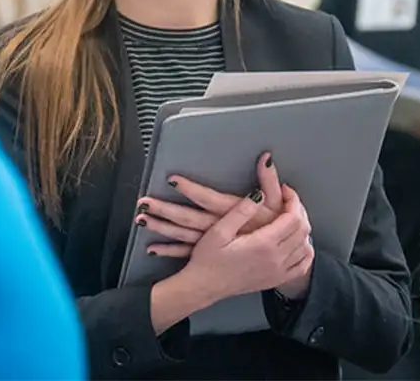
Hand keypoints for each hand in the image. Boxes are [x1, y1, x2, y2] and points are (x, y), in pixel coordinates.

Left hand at [135, 152, 282, 250]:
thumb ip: (269, 181)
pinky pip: (185, 252)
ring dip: (161, 228)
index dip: (190, 189)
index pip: (206, 198)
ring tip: (141, 220)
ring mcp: (212, 242)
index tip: (172, 180)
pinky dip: (169, 250)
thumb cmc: (276, 229)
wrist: (278, 262)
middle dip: (164, 209)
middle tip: (144, 203)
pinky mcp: (210, 252)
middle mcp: (218, 228)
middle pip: (187, 218)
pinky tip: (153, 249)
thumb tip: (266, 158)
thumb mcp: (277, 204)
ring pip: (181, 235)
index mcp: (232, 213)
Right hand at [150, 184, 314, 305]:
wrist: (204, 287)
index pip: (292, 218)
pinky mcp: (276, 280)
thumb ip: (241, 211)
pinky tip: (297, 242)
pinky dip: (305, 250)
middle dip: (298, 209)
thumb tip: (260, 194)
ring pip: (305, 246)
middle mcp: (275, 259)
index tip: (285, 189)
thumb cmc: (208, 259)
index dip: (292, 200)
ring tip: (290, 215)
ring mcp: (278, 272)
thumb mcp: (219, 230)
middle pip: (302, 230)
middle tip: (287, 198)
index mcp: (263, 245)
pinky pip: (303, 265)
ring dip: (302, 228)